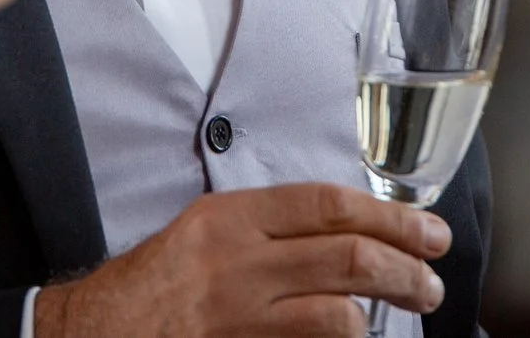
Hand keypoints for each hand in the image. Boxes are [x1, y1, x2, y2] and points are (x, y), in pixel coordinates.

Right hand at [35, 184, 450, 337]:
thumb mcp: (205, 233)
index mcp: (229, 218)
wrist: (96, 333)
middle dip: (405, 265)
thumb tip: (348, 232)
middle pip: (345, 256)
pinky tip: (361, 337)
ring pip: (337, 311)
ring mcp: (238, 314)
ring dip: (387, 311)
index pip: (326, 205)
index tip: (425, 231)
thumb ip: (268, 229)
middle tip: (433, 277)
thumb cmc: (153, 285)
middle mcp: (235, 262)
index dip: (388, 217)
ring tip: (414, 306)